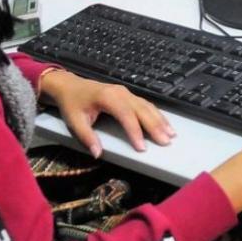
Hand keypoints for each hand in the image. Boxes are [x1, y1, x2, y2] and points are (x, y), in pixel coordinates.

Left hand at [39, 69, 174, 157]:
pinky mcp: (129, 94)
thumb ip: (87, 137)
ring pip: (147, 106)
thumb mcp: (74, 121)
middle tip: (166, 141)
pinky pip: (146, 104)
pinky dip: (157, 114)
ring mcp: (127, 92)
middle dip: (155, 126)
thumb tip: (98, 154)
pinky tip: (164, 124)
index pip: (126, 115)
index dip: (135, 131)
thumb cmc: (72, 104)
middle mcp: (121, 93)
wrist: (70, 86)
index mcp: (108, 97)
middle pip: (142, 110)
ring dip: (160, 120)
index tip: (142, 148)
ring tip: (171, 134)